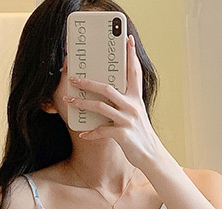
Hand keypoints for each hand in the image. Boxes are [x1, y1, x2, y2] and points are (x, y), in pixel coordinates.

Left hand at [65, 34, 166, 170]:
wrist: (151, 156)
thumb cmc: (140, 136)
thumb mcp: (136, 115)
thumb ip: (125, 104)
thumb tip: (106, 97)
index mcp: (136, 99)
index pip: (134, 72)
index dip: (131, 55)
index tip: (127, 39)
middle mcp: (132, 106)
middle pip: (107, 88)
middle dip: (88, 82)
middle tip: (73, 78)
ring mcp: (127, 120)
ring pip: (100, 107)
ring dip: (82, 104)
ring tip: (69, 101)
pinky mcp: (123, 135)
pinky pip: (102, 131)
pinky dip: (91, 132)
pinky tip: (83, 134)